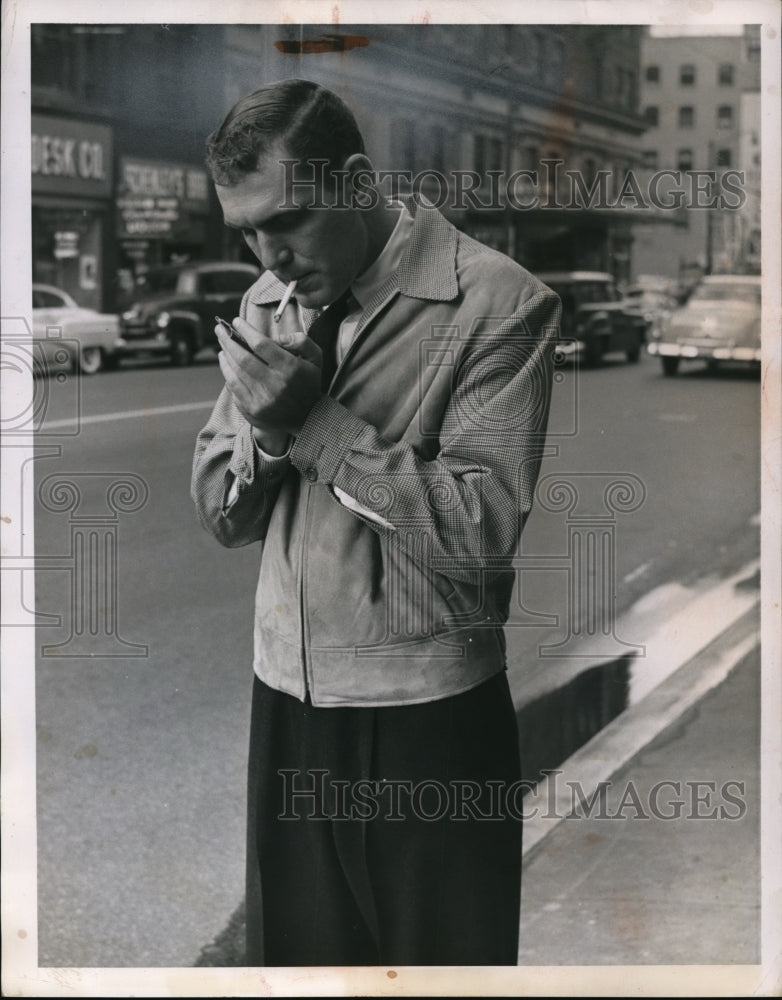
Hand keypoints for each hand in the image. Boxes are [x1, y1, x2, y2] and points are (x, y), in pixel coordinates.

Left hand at [216, 316, 323, 443]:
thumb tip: (277, 337)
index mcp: (290, 369)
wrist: (306, 419)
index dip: (246, 331)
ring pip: (235, 372)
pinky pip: (233, 387)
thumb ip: (301, 341)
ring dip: (225, 355)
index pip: (261, 345)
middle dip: (228, 340)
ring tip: (222, 343)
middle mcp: (275, 385)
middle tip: (220, 328)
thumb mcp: (315, 358)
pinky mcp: (252, 410)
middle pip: (243, 358)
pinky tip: (225, 361)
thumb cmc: (308, 383)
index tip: (237, 321)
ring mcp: (262, 399)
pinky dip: (226, 371)